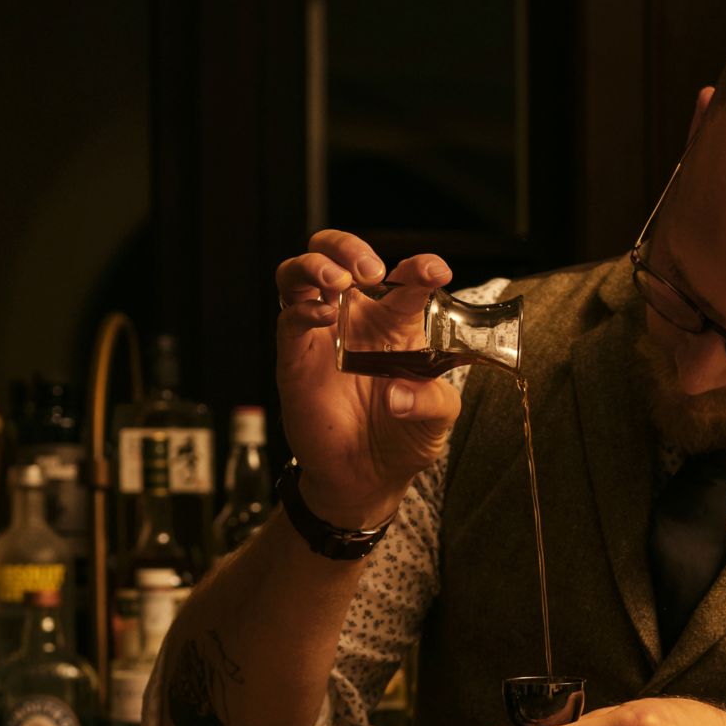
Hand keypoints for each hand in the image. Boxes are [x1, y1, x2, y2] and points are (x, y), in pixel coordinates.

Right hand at [272, 231, 460, 526]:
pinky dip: (303, 310)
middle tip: (371, 270)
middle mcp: (356, 317)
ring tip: (340, 281)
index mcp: (396, 321)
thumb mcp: (437, 420)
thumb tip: (401, 393)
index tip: (435, 271)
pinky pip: (289, 319)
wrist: (366, 478)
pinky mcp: (295, 356)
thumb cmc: (402, 438)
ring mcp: (321, 333)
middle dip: (349, 248)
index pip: (405, 277)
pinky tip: (323, 316)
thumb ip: (433, 401)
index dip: (419, 265)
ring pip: (302, 272)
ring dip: (318, 264)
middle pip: (338, 255)